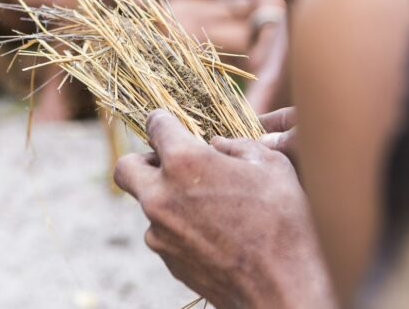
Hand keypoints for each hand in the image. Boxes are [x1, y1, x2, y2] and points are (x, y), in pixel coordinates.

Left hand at [115, 111, 335, 308]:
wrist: (282, 287)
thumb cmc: (282, 221)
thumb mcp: (270, 165)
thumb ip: (237, 146)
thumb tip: (218, 145)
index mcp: (184, 162)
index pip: (156, 125)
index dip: (164, 120)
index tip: (171, 124)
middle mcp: (161, 196)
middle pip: (126, 168)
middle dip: (143, 160)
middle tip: (173, 164)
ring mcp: (160, 232)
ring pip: (147, 204)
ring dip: (167, 197)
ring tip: (209, 205)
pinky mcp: (168, 260)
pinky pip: (164, 233)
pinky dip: (179, 227)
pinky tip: (214, 232)